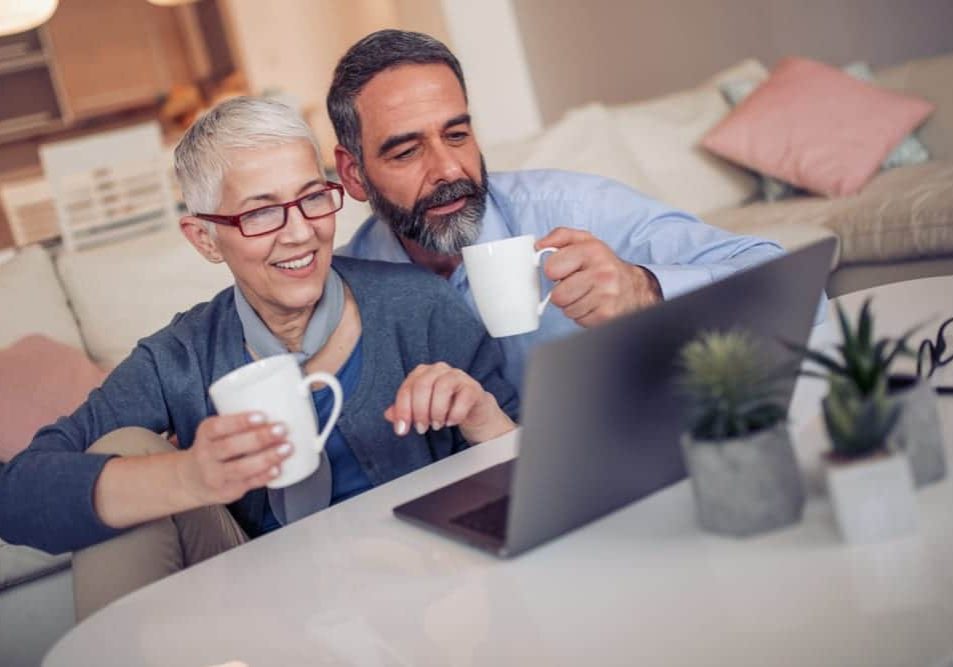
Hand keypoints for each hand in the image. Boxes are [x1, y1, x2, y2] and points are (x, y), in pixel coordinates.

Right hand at [176, 413, 293, 505]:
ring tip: (287, 448)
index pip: (217, 427)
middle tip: (281, 429)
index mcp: (205, 435)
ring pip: (241, 468)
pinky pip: (248, 484)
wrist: (192, 480)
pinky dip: (264, 476)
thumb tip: (280, 407)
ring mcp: (216, 476)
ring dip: (267, 457)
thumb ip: (239, 422)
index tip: (262, 415)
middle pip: (230, 447)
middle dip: (259, 438)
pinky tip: (278, 468)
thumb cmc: (215, 448)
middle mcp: (206, 456)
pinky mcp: (228, 491)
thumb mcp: (216, 432)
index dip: (239, 421)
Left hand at [384, 362, 514, 443]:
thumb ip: (404, 411)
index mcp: (421, 373)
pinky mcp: (473, 387)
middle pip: (423, 386)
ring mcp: (457, 376)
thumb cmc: (443, 407)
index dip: (402, 410)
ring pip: (442, 388)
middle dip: (419, 411)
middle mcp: (438, 370)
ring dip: (437, 411)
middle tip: (422, 429)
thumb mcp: (420, 410)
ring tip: (437, 426)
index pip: (407, 388)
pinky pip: (463, 397)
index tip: (402, 430)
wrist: (472, 411)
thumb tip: (389, 415)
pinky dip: (455, 413)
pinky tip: (451, 422)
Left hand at [536, 227, 661, 326]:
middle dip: (562, 293)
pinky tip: (594, 305)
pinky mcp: (607, 315)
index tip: (563, 270)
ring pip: (567, 311)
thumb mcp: (585, 241)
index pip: (551, 268)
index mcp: (592, 251)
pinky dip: (583, 315)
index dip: (553, 271)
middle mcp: (602, 273)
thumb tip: (538, 245)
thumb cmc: (604, 264)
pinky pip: (579, 321)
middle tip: (576, 285)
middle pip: (558, 296)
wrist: (634, 287)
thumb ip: (560, 236)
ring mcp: (606, 296)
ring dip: (573, 305)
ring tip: (586, 294)